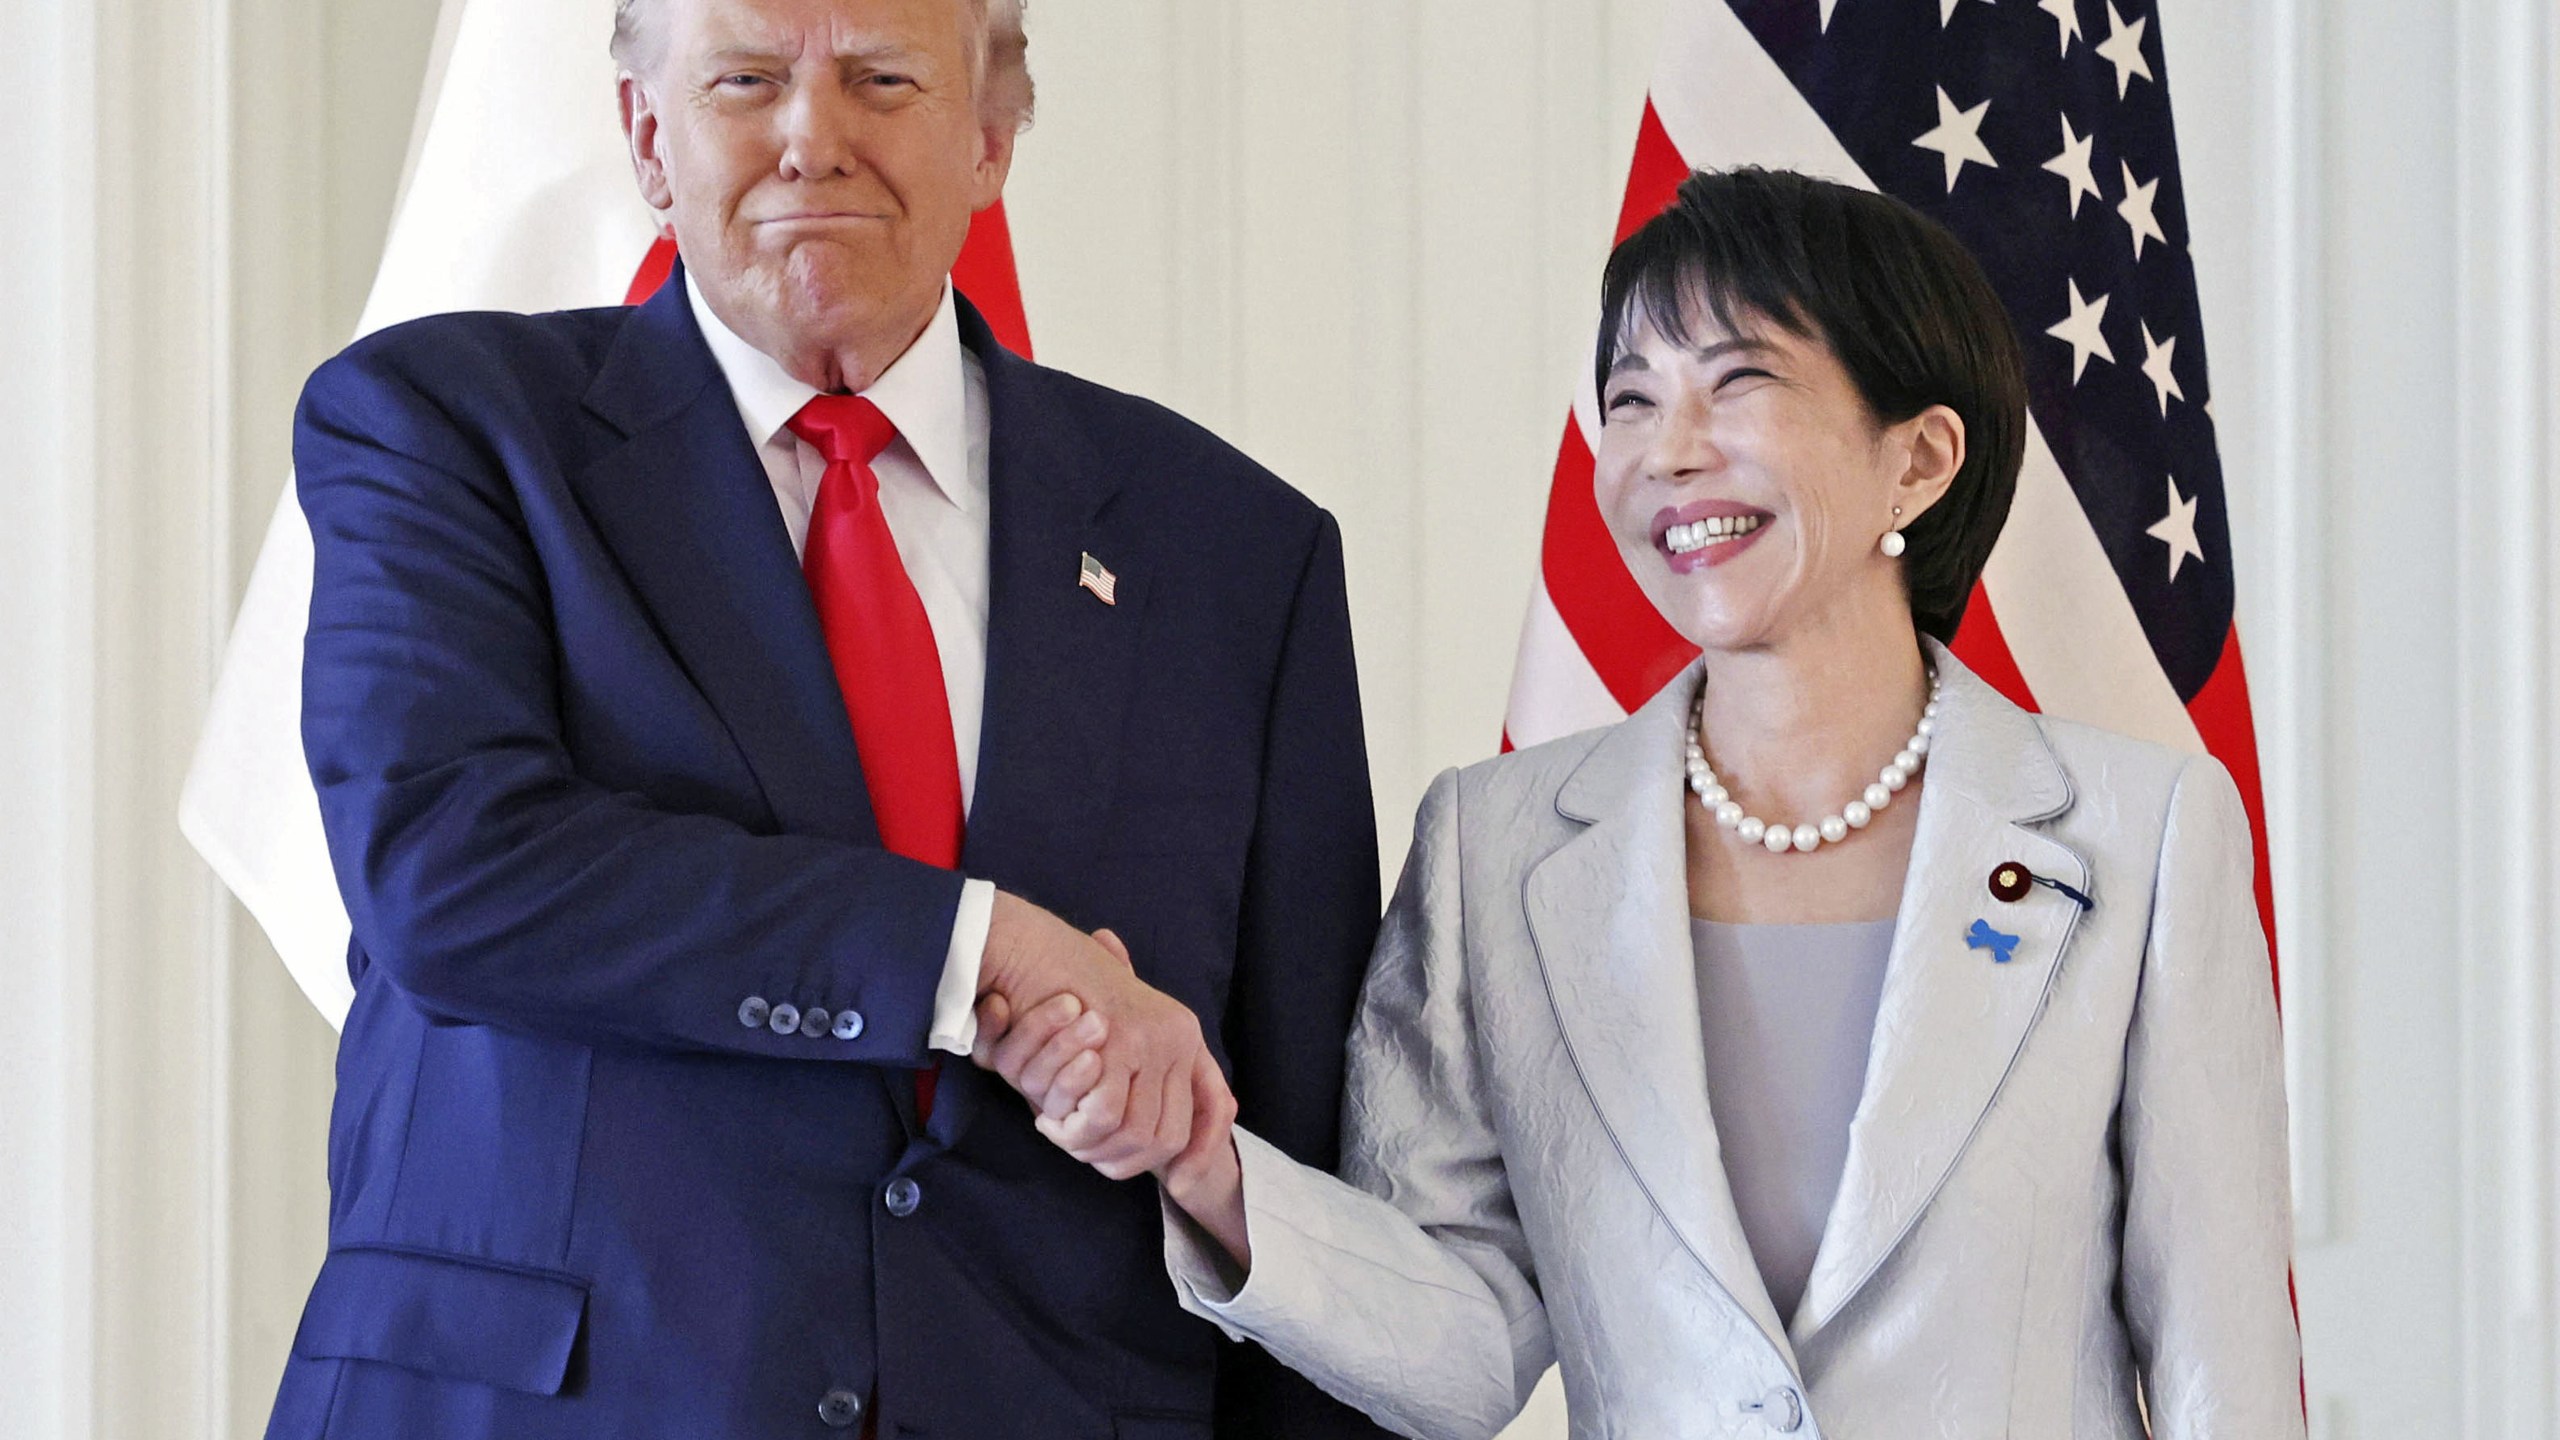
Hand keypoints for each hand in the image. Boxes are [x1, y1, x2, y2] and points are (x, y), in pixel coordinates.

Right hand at [976, 931, 1248, 1264]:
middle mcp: (1177, 1035)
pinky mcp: (1120, 1041)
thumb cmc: (1064, 983)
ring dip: (1096, 1148)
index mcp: (1183, 1032)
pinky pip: (1108, 1113)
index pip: (1214, 1107)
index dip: (1201, 1151)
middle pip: (1170, 1135)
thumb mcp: (1113, 1021)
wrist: (1028, 943)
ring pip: (1139, 1132)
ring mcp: (1153, 1037)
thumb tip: (1178, 1146)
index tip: (1181, 1182)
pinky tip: (1051, 1120)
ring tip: (1063, 1134)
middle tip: (1084, 1152)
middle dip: (1127, 1161)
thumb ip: (1137, 1065)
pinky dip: (1078, 1130)